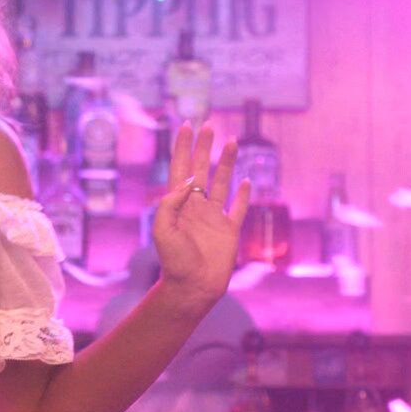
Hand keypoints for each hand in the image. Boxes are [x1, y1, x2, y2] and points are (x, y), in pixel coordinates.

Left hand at [152, 121, 247, 310]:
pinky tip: (247, 181)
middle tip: (208, 124)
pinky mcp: (230, 230)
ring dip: (226, 162)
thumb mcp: (163, 228)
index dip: (183, 147)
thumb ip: (171, 202)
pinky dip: (244, 195)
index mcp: (178, 204)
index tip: (186, 126)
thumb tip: (189, 180)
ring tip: (232, 140)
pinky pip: (238, 208)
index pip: (180, 168)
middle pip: (200, 168)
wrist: (192, 287)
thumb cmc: (173, 260)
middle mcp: (196, 206)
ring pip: (221, 182)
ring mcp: (214, 217)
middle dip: (204, 146)